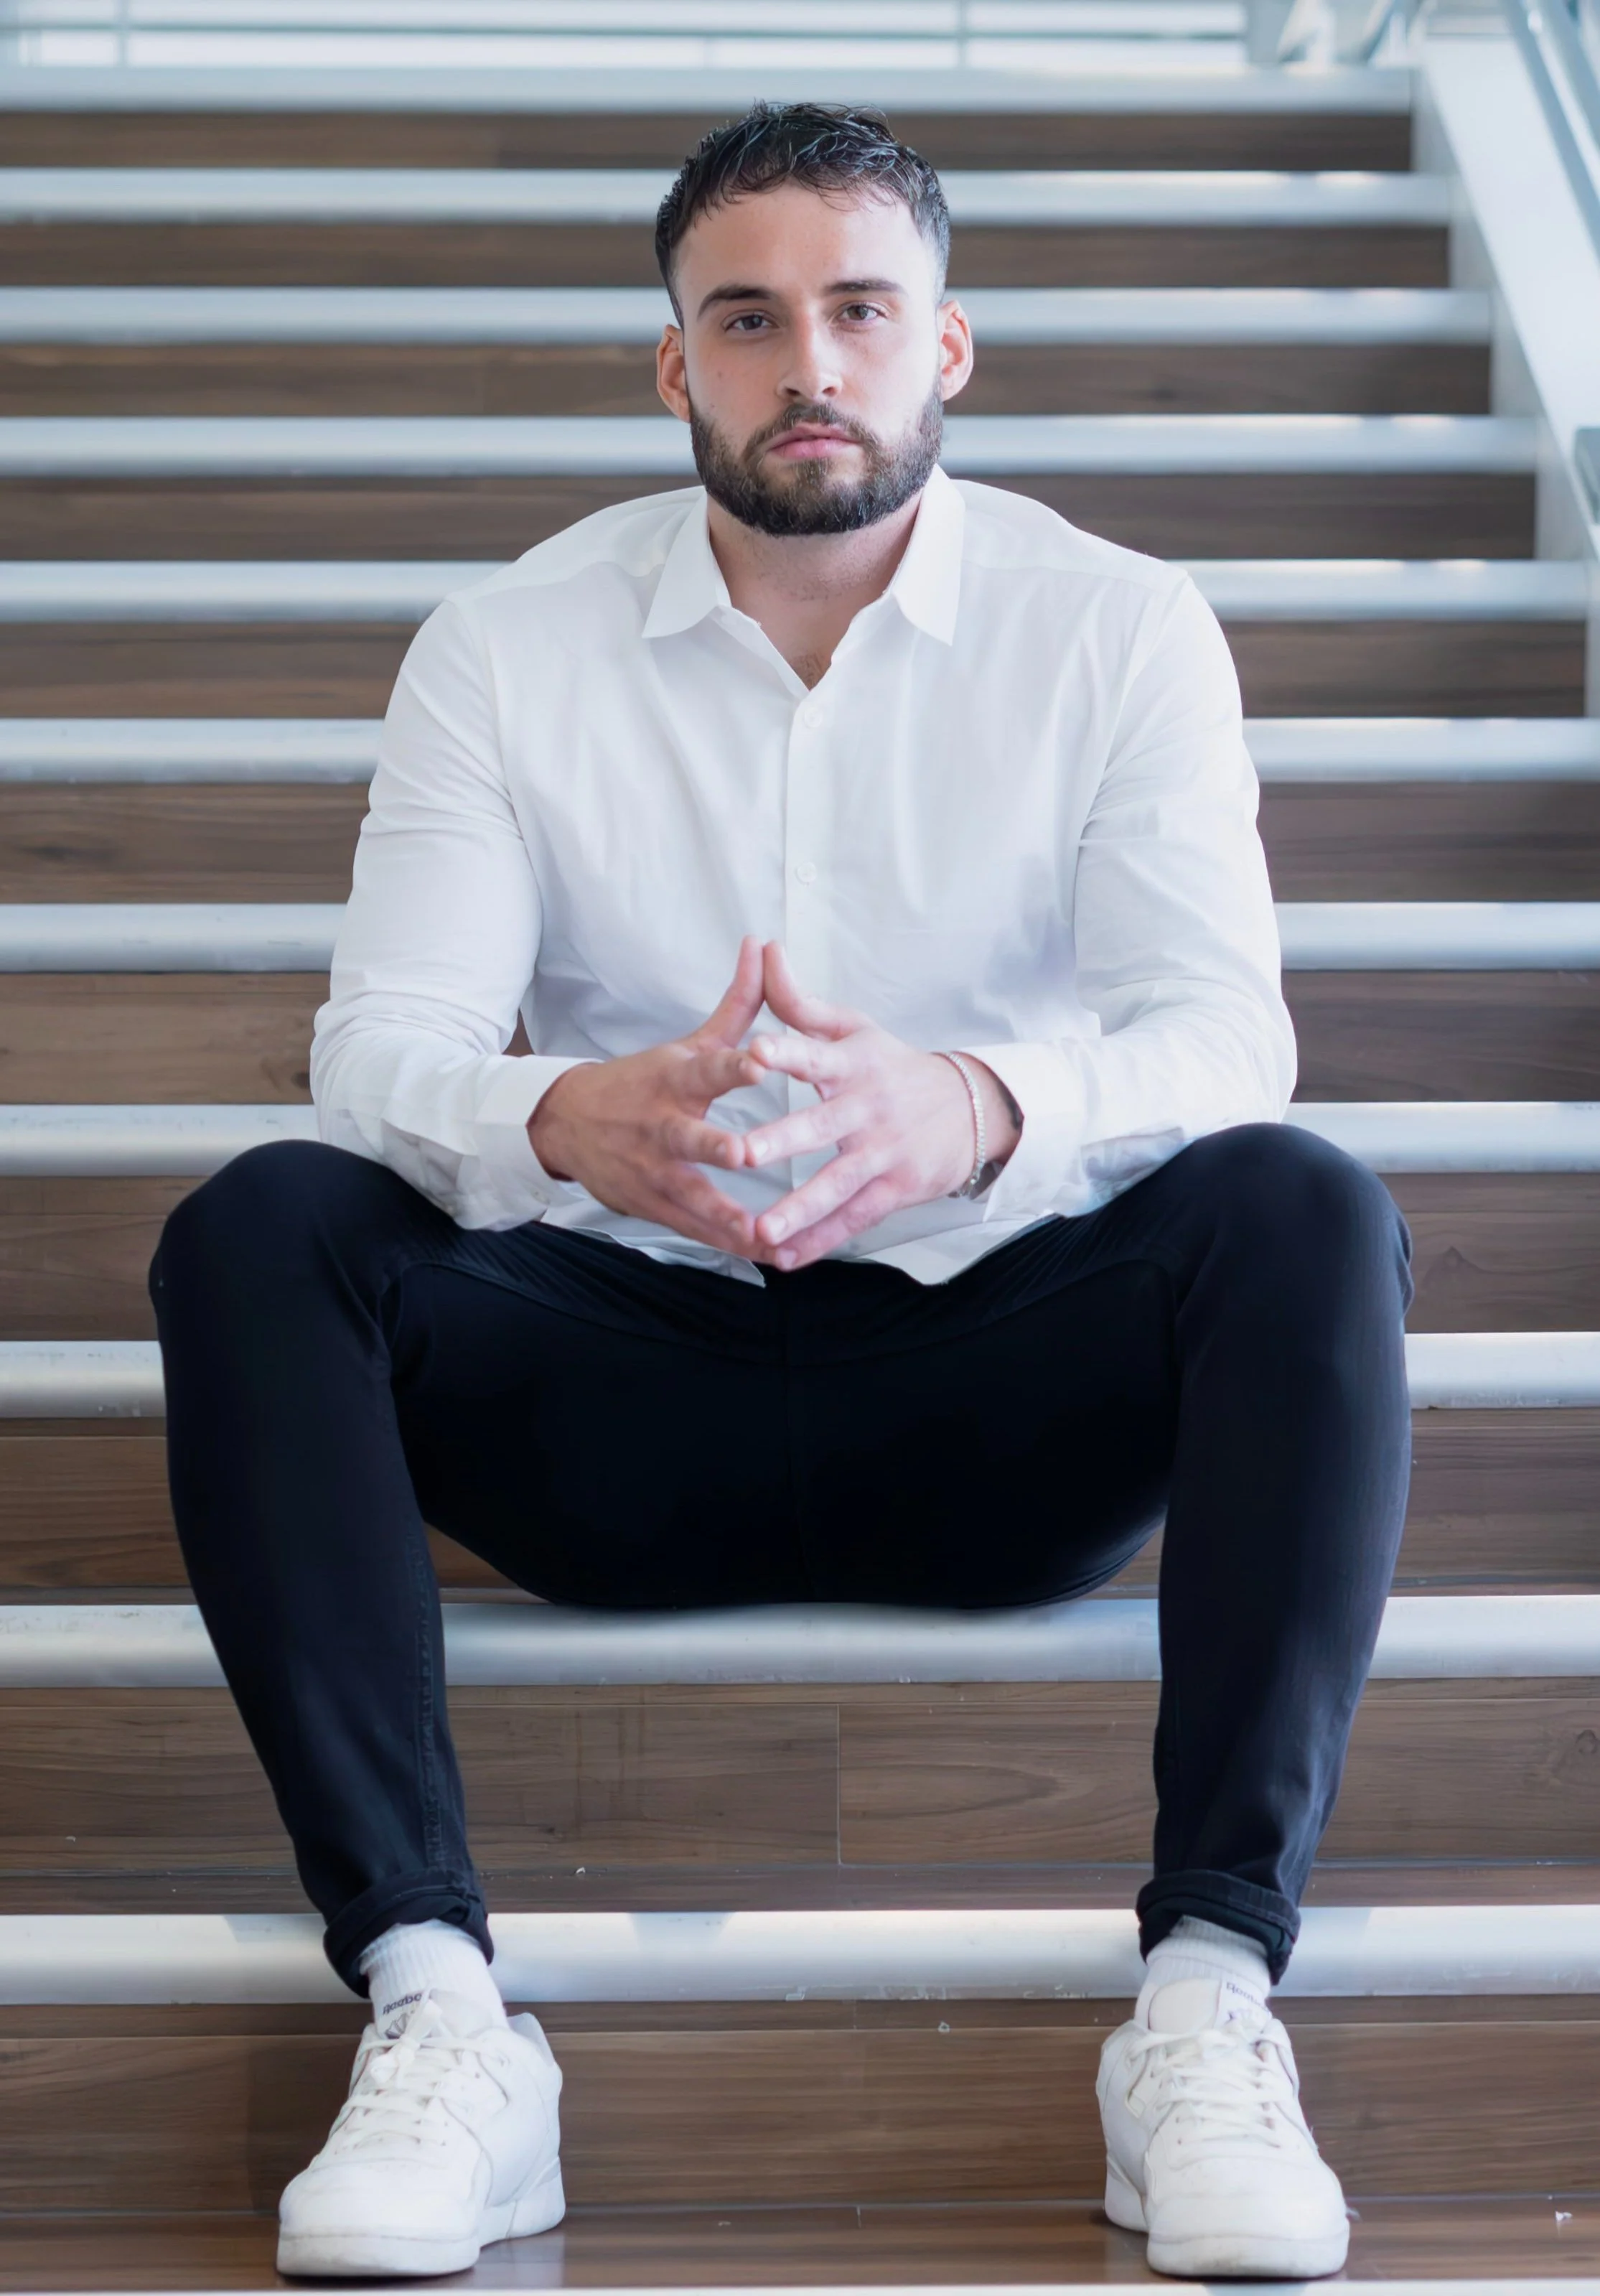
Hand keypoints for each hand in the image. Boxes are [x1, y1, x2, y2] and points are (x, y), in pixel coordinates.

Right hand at [527, 934, 778, 1261]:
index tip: (760, 1061)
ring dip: (726, 1217)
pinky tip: (765, 1255)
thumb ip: (737, 1004)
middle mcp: (661, 1127)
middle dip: (715, 1148)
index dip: (732, 1065)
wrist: (564, 1125)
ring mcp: (654, 1171)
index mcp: (674, 1080)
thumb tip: (763, 945)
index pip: (706, 1068)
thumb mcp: (687, 1043)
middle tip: (745, 1154)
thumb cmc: (642, 1082)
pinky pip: (694, 1229)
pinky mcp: (652, 1205)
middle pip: (689, 1138)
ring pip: (692, 1196)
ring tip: (764, 1234)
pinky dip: (727, 1244)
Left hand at [730, 940, 1021, 1271]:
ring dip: (799, 1211)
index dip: (786, 1051)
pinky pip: (852, 1220)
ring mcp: (882, 1154)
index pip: (814, 1054)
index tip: (754, 1050)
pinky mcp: (894, 1190)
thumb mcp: (853, 1028)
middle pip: (819, 1128)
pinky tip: (785, 1260)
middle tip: (741, 1154)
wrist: (970, 1108)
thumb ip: (799, 1001)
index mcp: (851, 1065)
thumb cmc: (893, 1065)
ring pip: (836, 1186)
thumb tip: (764, 951)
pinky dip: (820, 1242)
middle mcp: (866, 1110)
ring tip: (761, 1232)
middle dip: (781, 1143)